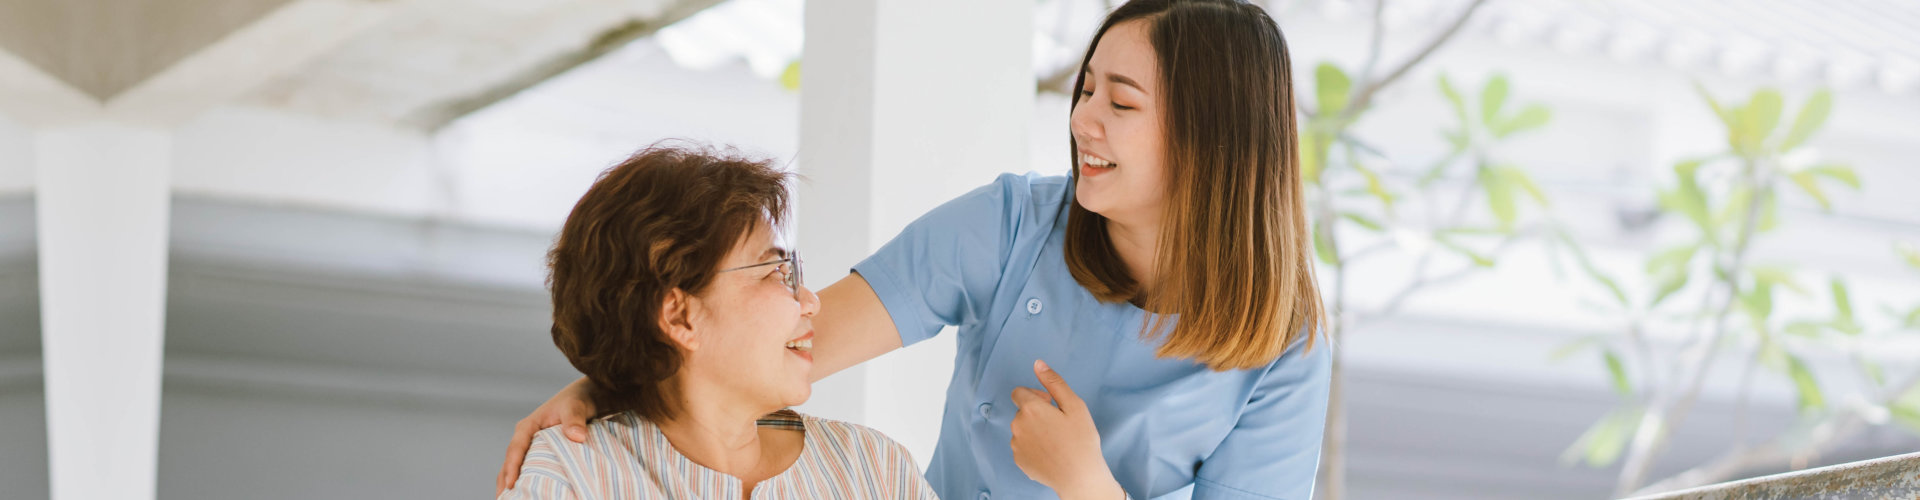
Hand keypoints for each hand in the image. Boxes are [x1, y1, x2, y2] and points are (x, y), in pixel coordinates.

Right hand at [496, 377, 596, 494]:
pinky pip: (531, 469)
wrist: (589, 397)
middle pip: (510, 462)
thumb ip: (574, 420)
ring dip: (514, 484)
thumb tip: (577, 437)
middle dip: (505, 481)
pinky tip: (529, 494)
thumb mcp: (577, 406)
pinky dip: (527, 481)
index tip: (511, 484)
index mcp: (528, 426)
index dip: (511, 467)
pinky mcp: (542, 453)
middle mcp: (526, 437)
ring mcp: (533, 446)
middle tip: (504, 499)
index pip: (516, 449)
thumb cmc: (580, 399)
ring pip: (518, 467)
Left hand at [1010, 359, 1123, 499]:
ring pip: (1022, 430)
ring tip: (1055, 441)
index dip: (1035, 396)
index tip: (1051, 405)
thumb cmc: (1081, 441)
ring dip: (1034, 430)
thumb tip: (1038, 364)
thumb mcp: (1075, 405)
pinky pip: (1022, 447)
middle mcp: (1018, 425)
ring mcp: (1016, 445)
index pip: (1019, 392)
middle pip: (1022, 411)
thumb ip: (1054, 382)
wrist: (1079, 477)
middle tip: (1058, 424)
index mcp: (1030, 409)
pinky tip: (1050, 453)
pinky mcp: (1019, 461)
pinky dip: (1033, 447)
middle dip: (1036, 413)